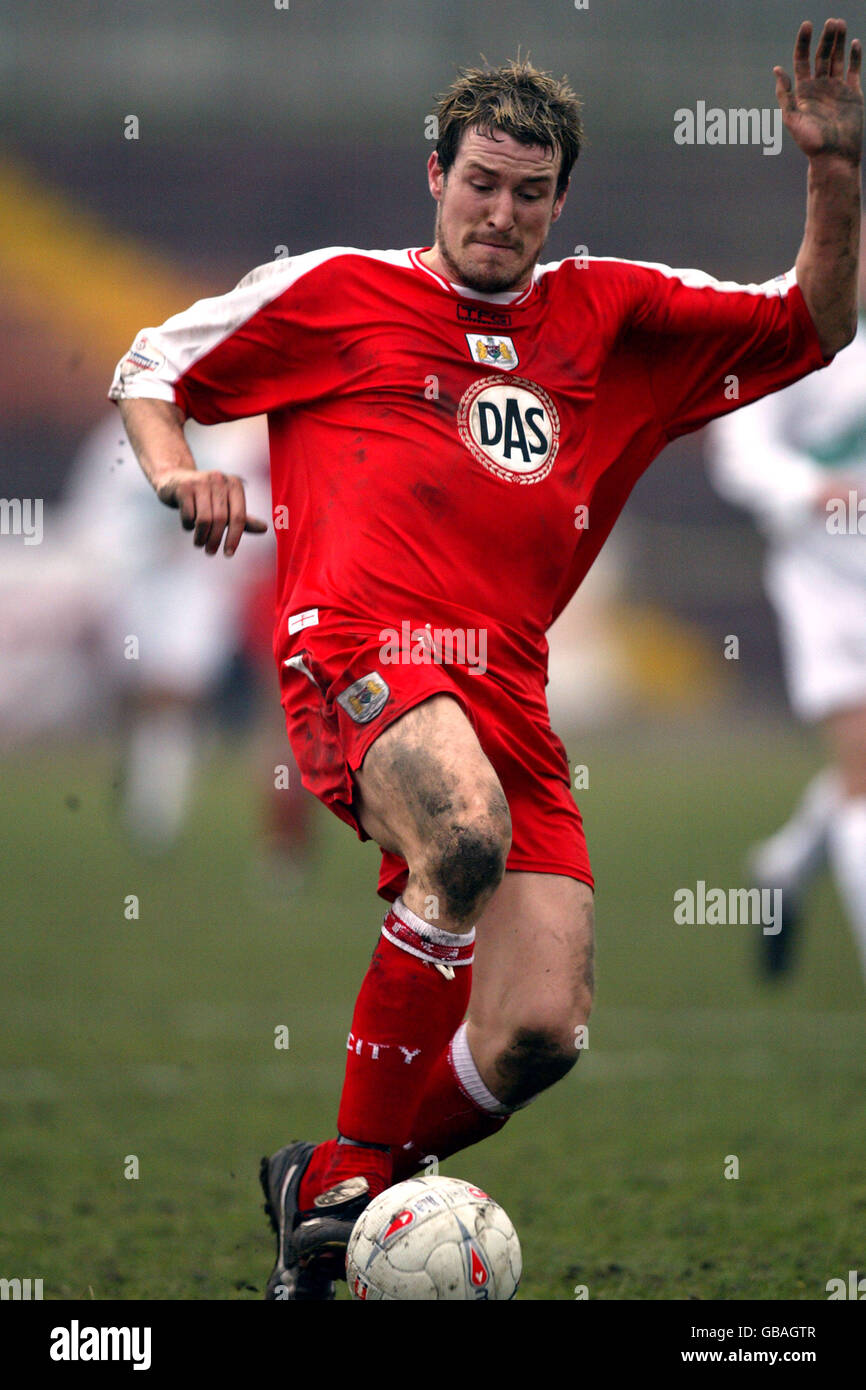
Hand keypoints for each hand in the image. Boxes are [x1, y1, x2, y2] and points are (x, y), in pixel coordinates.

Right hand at [155, 468, 268, 555]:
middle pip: (221, 520)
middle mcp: (219, 480)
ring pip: (204, 519)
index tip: (229, 554)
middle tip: (210, 552)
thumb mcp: (225, 506)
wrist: (175, 480)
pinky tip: (188, 526)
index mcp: (234, 485)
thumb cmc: (206, 497)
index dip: (235, 538)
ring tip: (199, 543)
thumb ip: (243, 519)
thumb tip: (264, 529)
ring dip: (201, 537)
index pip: (239, 517)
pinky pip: (188, 515)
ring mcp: (200, 482)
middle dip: (215, 540)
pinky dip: (188, 526)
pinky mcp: (183, 487)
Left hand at [775, 18, 862, 163]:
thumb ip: (785, 95)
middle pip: (821, 55)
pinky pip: (853, 70)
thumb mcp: (792, 119)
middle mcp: (819, 87)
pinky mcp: (852, 93)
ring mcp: (836, 89)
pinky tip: (855, 43)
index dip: (803, 42)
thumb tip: (777, 69)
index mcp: (803, 91)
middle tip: (831, 21)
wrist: (834, 157)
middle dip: (826, 38)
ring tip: (840, 23)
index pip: (801, 60)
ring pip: (837, 59)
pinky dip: (855, 57)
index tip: (807, 25)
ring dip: (839, 41)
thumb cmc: (811, 143)